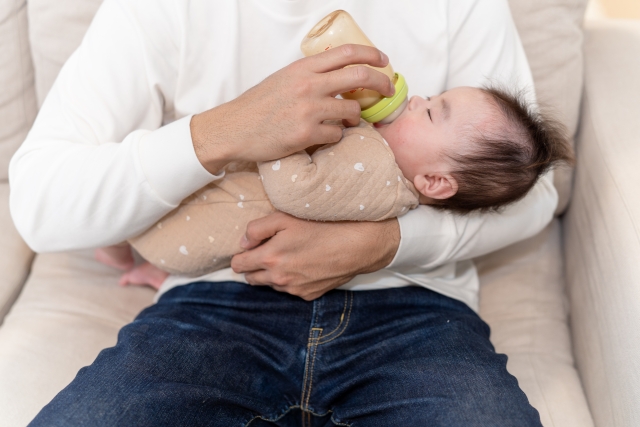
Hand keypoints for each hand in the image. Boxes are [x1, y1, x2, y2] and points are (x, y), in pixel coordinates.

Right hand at [191, 44, 394, 172]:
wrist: (233, 128)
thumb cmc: (257, 106)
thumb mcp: (283, 79)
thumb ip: (310, 76)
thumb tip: (340, 78)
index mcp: (303, 68)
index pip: (347, 52)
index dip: (372, 55)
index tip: (384, 61)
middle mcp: (308, 85)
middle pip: (360, 77)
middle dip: (381, 83)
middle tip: (387, 90)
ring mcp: (308, 109)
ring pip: (352, 110)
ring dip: (354, 117)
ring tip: (344, 120)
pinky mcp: (306, 133)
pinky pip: (337, 134)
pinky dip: (335, 136)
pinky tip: (323, 136)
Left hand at [230, 212, 399, 300]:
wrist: (356, 245)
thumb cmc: (322, 225)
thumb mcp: (285, 217)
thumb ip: (256, 229)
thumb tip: (242, 243)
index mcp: (269, 259)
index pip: (238, 265)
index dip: (241, 255)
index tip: (250, 248)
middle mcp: (279, 279)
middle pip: (251, 279)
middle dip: (254, 265)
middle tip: (268, 250)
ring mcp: (294, 290)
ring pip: (271, 285)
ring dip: (273, 273)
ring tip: (290, 255)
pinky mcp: (309, 295)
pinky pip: (291, 290)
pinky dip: (292, 280)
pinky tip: (305, 265)